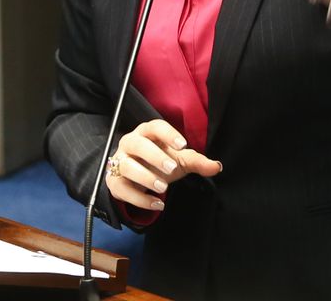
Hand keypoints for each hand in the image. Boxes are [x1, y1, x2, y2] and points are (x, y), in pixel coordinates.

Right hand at [105, 120, 221, 210]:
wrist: (138, 177)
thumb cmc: (160, 161)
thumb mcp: (179, 160)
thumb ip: (196, 161)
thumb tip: (216, 166)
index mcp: (147, 132)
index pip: (155, 127)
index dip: (168, 134)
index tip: (183, 145)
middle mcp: (130, 143)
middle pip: (137, 144)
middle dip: (154, 156)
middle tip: (172, 169)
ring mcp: (119, 161)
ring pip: (126, 166)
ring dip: (145, 177)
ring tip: (163, 188)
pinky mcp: (114, 181)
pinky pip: (122, 189)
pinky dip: (139, 199)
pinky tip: (157, 204)